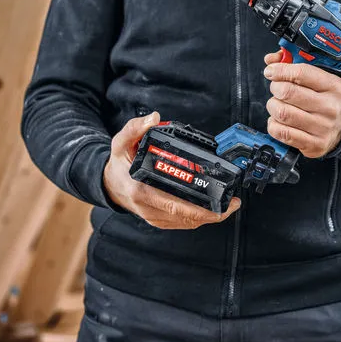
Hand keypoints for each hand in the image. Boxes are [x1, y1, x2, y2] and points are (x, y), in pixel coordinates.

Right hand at [103, 112, 240, 228]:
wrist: (108, 184)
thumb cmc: (119, 164)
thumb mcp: (121, 142)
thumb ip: (136, 128)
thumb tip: (153, 118)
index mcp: (141, 191)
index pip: (176, 206)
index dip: (201, 209)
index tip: (221, 204)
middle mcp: (148, 208)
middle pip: (187, 218)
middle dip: (214, 214)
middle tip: (233, 204)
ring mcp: (153, 217)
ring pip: (186, 223)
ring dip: (208, 217)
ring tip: (226, 206)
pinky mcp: (158, 221)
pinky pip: (181, 223)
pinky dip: (198, 218)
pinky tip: (210, 209)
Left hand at [263, 51, 340, 157]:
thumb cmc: (325, 100)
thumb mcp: (319, 79)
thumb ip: (295, 65)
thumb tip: (271, 59)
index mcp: (334, 86)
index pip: (301, 73)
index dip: (281, 70)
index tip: (271, 70)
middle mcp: (330, 107)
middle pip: (288, 92)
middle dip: (275, 87)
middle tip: (276, 88)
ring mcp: (322, 128)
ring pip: (282, 112)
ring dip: (273, 106)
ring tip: (278, 104)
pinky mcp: (313, 144)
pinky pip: (281, 132)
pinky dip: (273, 124)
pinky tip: (280, 121)